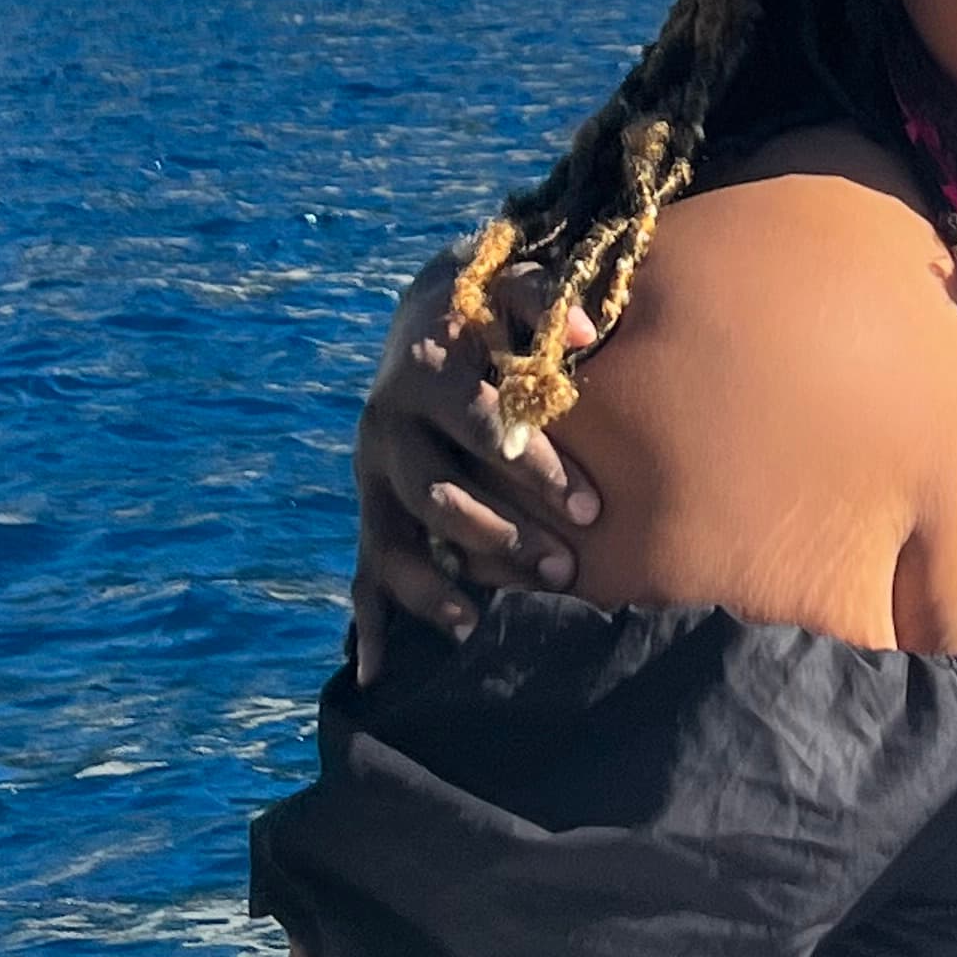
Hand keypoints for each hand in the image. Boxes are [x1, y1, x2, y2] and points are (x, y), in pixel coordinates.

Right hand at [349, 256, 598, 678]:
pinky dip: (371, 619)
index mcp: (427, 372)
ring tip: (478, 623)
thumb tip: (586, 334)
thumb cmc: (493, 311)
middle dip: (501, 535)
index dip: (534, 467)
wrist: (430, 313)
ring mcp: (373, 472)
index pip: (480, 424)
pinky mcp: (371, 506)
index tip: (592, 508)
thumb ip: (545, 299)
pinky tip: (377, 672)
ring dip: (435, 586)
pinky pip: (364, 568)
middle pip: (438, 492)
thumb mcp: (513, 285)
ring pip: (394, 538)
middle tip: (564, 571)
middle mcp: (388, 425)